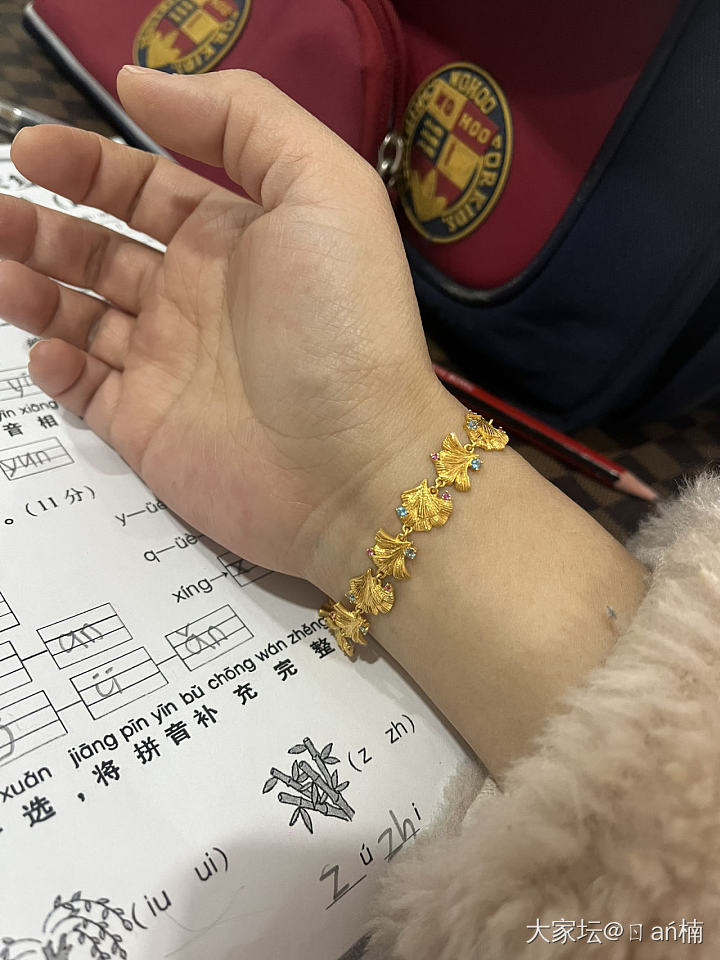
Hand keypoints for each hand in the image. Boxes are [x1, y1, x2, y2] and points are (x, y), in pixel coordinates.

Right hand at [0, 68, 459, 584]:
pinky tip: (54, 349)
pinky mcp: (147, 427)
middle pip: (99, 249)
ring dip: (30, 287)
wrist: (356, 466)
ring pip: (77, 314)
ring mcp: (168, 365)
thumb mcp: (324, 188)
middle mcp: (196, 297)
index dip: (88, 165)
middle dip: (43, 224)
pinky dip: (57, 367)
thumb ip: (242, 119)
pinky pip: (83, 391)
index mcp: (235, 238)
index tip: (31, 151)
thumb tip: (141, 83)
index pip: (146, 189)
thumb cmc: (344, 324)